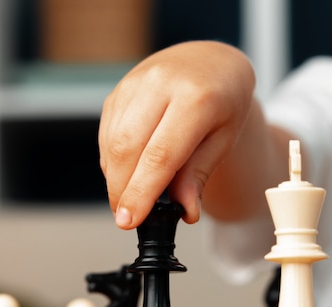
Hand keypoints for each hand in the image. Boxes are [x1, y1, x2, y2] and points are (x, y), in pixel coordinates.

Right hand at [99, 41, 255, 228]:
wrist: (212, 61)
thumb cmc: (224, 101)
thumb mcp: (223, 139)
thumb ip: (199, 174)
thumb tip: (186, 211)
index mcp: (197, 98)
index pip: (161, 154)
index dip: (142, 192)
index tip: (130, 220)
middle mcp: (161, 84)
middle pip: (127, 149)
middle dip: (122, 190)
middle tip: (127, 218)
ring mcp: (135, 83)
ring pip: (112, 142)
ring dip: (115, 178)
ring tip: (131, 199)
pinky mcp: (119, 89)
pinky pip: (108, 133)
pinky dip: (113, 160)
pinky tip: (128, 173)